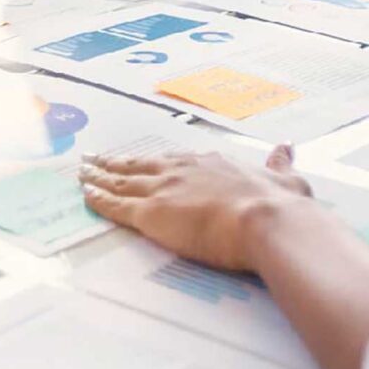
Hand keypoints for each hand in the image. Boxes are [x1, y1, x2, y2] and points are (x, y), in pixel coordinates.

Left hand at [80, 145, 314, 272]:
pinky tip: (85, 195)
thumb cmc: (279, 205)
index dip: (154, 161)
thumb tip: (286, 148)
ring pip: (121, 181)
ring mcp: (164, 190)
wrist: (267, 219)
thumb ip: (280, 165)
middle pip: (140, 166)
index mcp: (212, 164)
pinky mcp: (151, 214)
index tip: (140, 159)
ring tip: (82, 172)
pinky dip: (98, 200)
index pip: (174, 162)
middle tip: (94, 158)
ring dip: (99, 177)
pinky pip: (116, 206)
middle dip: (115, 163)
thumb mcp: (285, 179)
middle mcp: (183, 171)